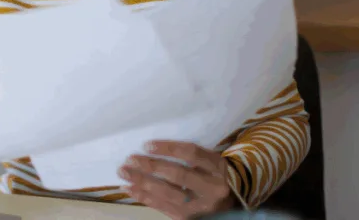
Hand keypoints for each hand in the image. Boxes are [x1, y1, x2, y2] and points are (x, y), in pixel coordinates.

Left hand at [119, 141, 236, 218]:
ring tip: (125, 173)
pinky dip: (145, 197)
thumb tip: (151, 149)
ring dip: (143, 183)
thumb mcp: (209, 160)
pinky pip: (164, 208)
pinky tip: (130, 189)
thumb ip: (188, 155)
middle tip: (131, 159)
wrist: (233, 198)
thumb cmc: (213, 173)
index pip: (192, 154)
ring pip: (169, 194)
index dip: (169, 148)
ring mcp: (202, 206)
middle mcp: (213, 188)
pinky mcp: (190, 218)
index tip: (147, 145)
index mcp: (218, 167)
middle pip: (179, 175)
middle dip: (152, 167)